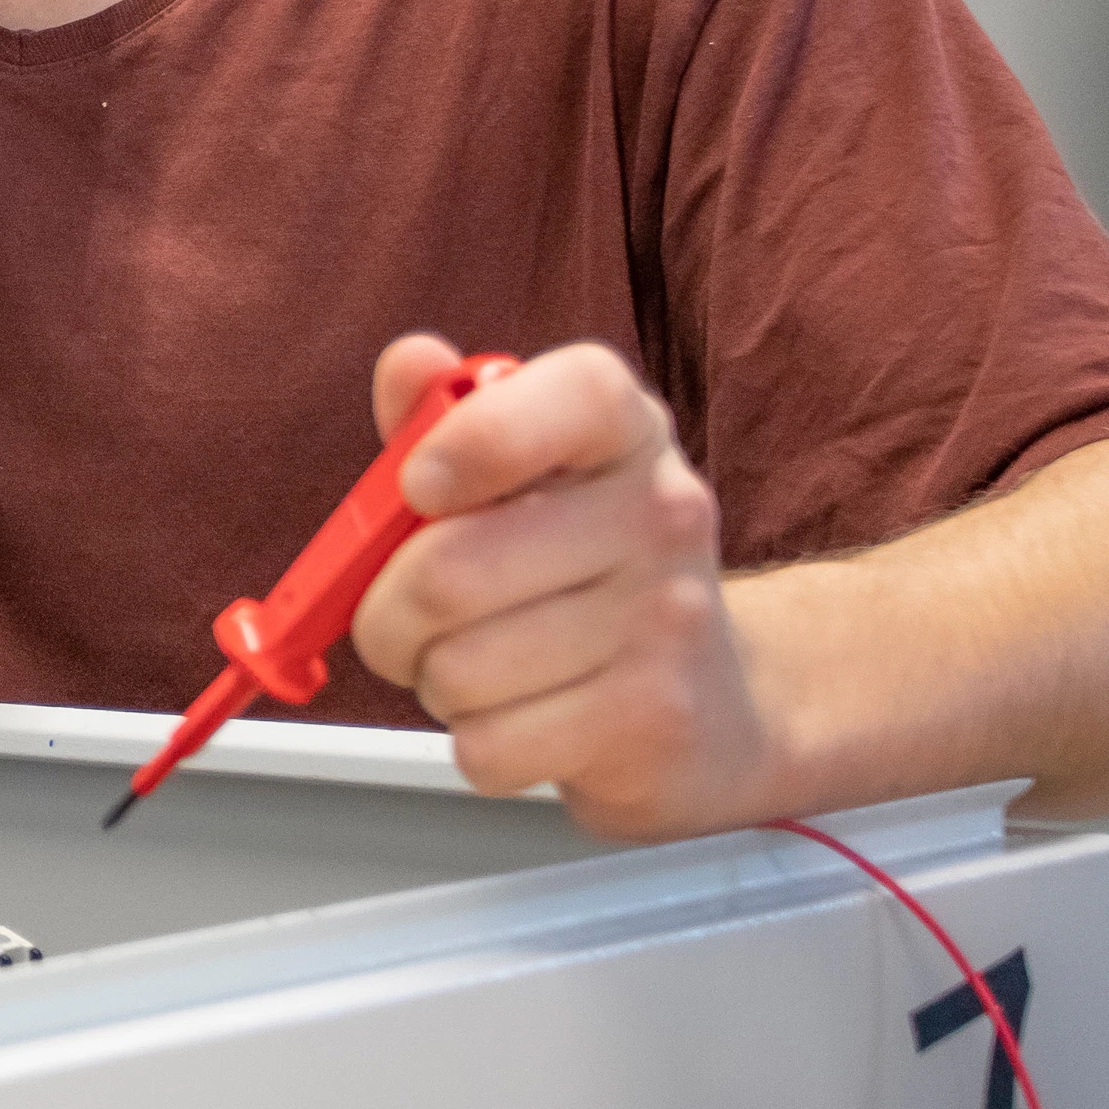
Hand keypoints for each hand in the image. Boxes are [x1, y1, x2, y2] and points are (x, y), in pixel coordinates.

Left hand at [344, 336, 776, 839]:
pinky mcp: (654, 725)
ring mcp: (669, 622)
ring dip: (436, 683)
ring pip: (456, 670)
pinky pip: (488, 745)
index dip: (474, 439)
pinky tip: (529, 718)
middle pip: (449, 572)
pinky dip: (479, 743)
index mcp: (626, 431)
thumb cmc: (587, 574)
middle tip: (409, 620)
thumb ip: (448, 420)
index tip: (420, 486)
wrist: (720, 703)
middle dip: (387, 614)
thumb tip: (409, 363)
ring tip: (489, 666)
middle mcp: (664, 514)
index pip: (574, 396)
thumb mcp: (526, 477)